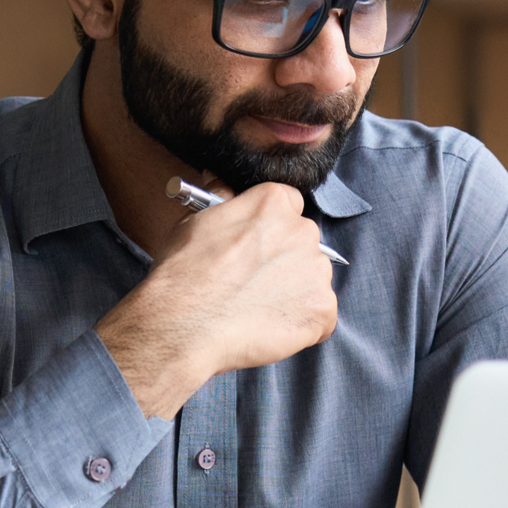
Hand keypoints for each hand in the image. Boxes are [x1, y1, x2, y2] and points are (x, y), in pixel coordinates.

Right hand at [96, 179, 337, 418]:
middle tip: (252, 282)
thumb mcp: (196, 219)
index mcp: (274, 202)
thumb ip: (221, 198)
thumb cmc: (185, 274)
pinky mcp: (322, 309)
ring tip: (258, 308)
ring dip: (294, 291)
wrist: (186, 325)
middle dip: (284, 260)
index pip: (288, 205)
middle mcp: (302, 231)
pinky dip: (302, 324)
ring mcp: (316, 272)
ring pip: (313, 279)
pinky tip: (271, 327)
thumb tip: (222, 180)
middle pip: (303, 242)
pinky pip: (320, 316)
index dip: (271, 228)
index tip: (255, 246)